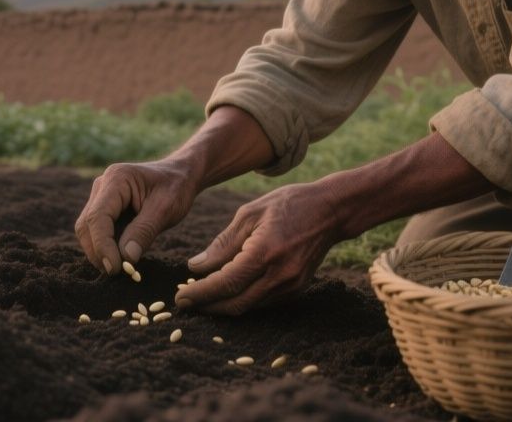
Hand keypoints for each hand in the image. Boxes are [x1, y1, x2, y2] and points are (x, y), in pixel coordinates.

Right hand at [75, 160, 197, 274]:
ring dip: (100, 252)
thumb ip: (144, 232)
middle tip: (117, 273)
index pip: (98, 217)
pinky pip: (98, 231)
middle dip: (98, 252)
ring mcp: (101, 197)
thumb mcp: (166, 209)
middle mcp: (102, 186)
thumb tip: (126, 259)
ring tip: (121, 268)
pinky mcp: (105, 208)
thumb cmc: (176, 187)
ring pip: (88, 230)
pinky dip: (106, 248)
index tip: (115, 268)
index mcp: (117, 179)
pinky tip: (121, 259)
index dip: (102, 246)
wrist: (180, 175)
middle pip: (87, 225)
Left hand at [174, 181, 344, 314]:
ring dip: (223, 305)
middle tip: (185, 303)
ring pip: (248, 307)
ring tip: (202, 297)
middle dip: (207, 307)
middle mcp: (279, 275)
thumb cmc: (288, 205)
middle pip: (235, 303)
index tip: (180, 298)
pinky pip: (262, 303)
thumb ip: (222, 244)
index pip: (225, 283)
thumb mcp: (250, 214)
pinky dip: (242, 300)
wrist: (331, 211)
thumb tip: (195, 267)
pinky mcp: (297, 290)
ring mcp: (291, 286)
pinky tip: (227, 292)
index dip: (200, 294)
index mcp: (265, 253)